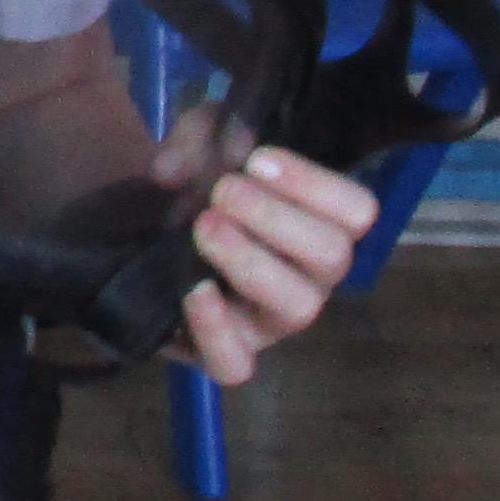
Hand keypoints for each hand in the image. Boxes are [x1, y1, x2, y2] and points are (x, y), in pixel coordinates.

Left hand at [170, 148, 376, 383]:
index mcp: (319, 222)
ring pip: (297, 307)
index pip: (357, 210)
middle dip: (277, 218)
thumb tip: (174, 170)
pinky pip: (235, 363)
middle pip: (333, 257)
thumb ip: (198, 137)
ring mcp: (269, 320)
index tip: (258, 160)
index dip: (315, 185)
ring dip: (252, 262)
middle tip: (223, 191)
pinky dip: (216, 329)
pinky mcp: (224, 352)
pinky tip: (195, 290)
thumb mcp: (203, 142)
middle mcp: (308, 275)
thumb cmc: (198, 185)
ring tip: (204, 227)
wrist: (142, 232)